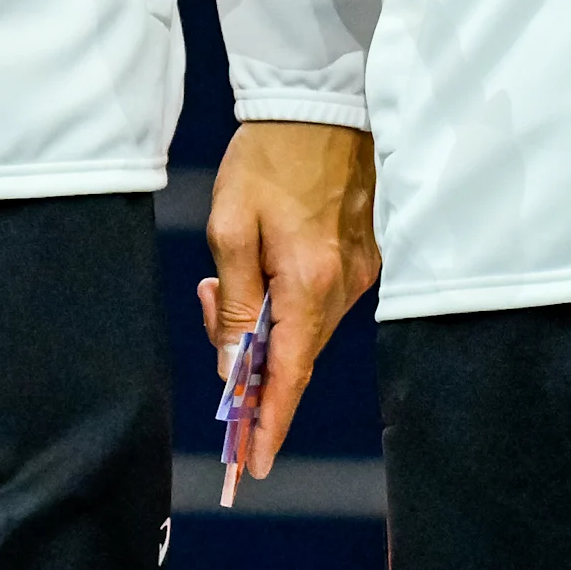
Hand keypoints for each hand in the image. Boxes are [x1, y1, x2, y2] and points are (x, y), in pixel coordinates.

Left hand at [199, 120, 381, 480]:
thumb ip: (234, 301)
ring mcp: (359, 274)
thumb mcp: (231, 228)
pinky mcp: (362, 259)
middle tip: (208, 303)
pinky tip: (258, 271)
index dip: (270, 421)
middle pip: (295, 354)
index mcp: (310, 282)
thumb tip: (235, 362)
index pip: (291, 373)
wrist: (316, 105)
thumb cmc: (266, 161)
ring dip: (264, 324)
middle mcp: (345, 287)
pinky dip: (285, 304)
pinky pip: (319, 304)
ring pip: (305, 330)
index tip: (254, 463)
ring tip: (223, 278)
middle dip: (251, 356)